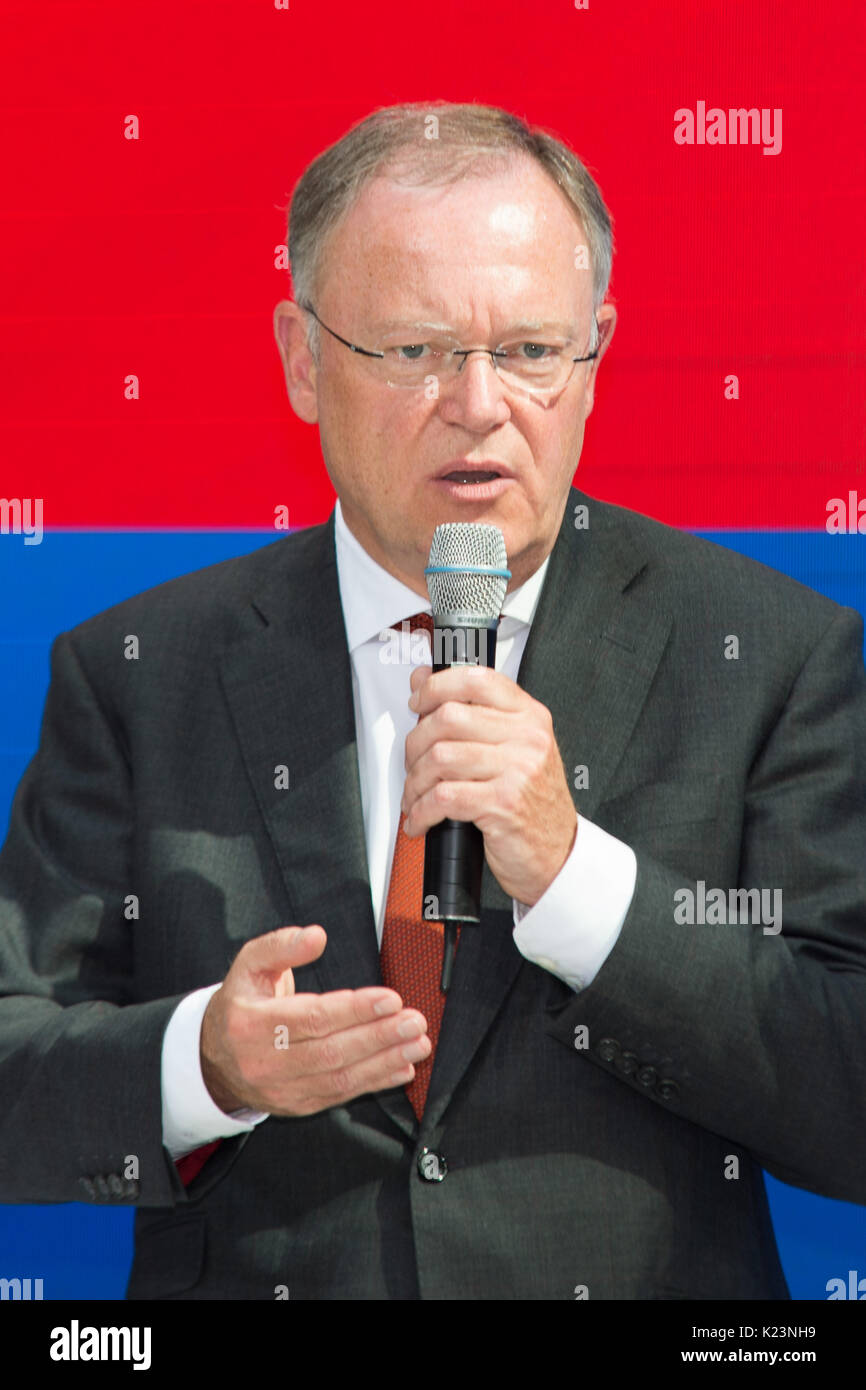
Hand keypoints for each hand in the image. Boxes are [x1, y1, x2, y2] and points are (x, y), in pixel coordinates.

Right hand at [200, 925, 429, 1115]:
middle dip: (378, 1037)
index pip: (311, 1018)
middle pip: (330, 1052)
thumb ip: (281, 945)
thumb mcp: (249, 965)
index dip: (354, 1010)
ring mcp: (281, 1088)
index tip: (391, 998)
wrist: (214, 1058)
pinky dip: (374, 1082)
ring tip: (416, 1045)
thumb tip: (316, 936)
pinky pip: (340, 1095)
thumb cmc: (240, 1005)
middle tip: (413, 1022)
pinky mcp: (297, 1105)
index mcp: (251, 1023)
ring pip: (339, 1079)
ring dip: (384, 1062)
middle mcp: (264, 1061)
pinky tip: (401, 1069)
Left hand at [401, 664, 577, 906]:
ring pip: (440, 756)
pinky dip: (421, 810)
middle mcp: (527, 738)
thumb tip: (423, 680)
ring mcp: (517, 770)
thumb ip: (473, 715)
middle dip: (415, 743)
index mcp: (529, 716)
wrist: (557, 853)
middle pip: (448, 717)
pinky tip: (421, 818)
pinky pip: (443, 796)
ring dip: (415, 781)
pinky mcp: (504, 804)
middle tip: (412, 762)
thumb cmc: (531, 803)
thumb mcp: (513, 750)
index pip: (476, 679)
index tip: (418, 701)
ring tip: (415, 795)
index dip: (436, 686)